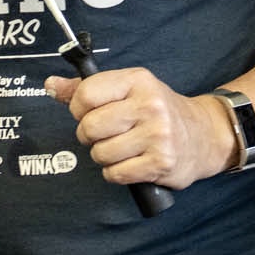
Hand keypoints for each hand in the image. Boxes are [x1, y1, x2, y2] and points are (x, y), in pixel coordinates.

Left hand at [44, 69, 235, 190]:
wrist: (204, 135)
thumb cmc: (158, 110)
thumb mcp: (127, 89)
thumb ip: (87, 88)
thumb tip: (50, 85)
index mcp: (138, 81)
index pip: (86, 94)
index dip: (79, 108)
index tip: (89, 112)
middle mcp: (149, 105)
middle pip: (90, 127)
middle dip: (90, 136)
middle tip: (106, 134)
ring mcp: (157, 135)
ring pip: (100, 153)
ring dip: (104, 156)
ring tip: (121, 148)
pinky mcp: (161, 163)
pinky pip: (115, 173)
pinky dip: (116, 172)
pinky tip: (130, 162)